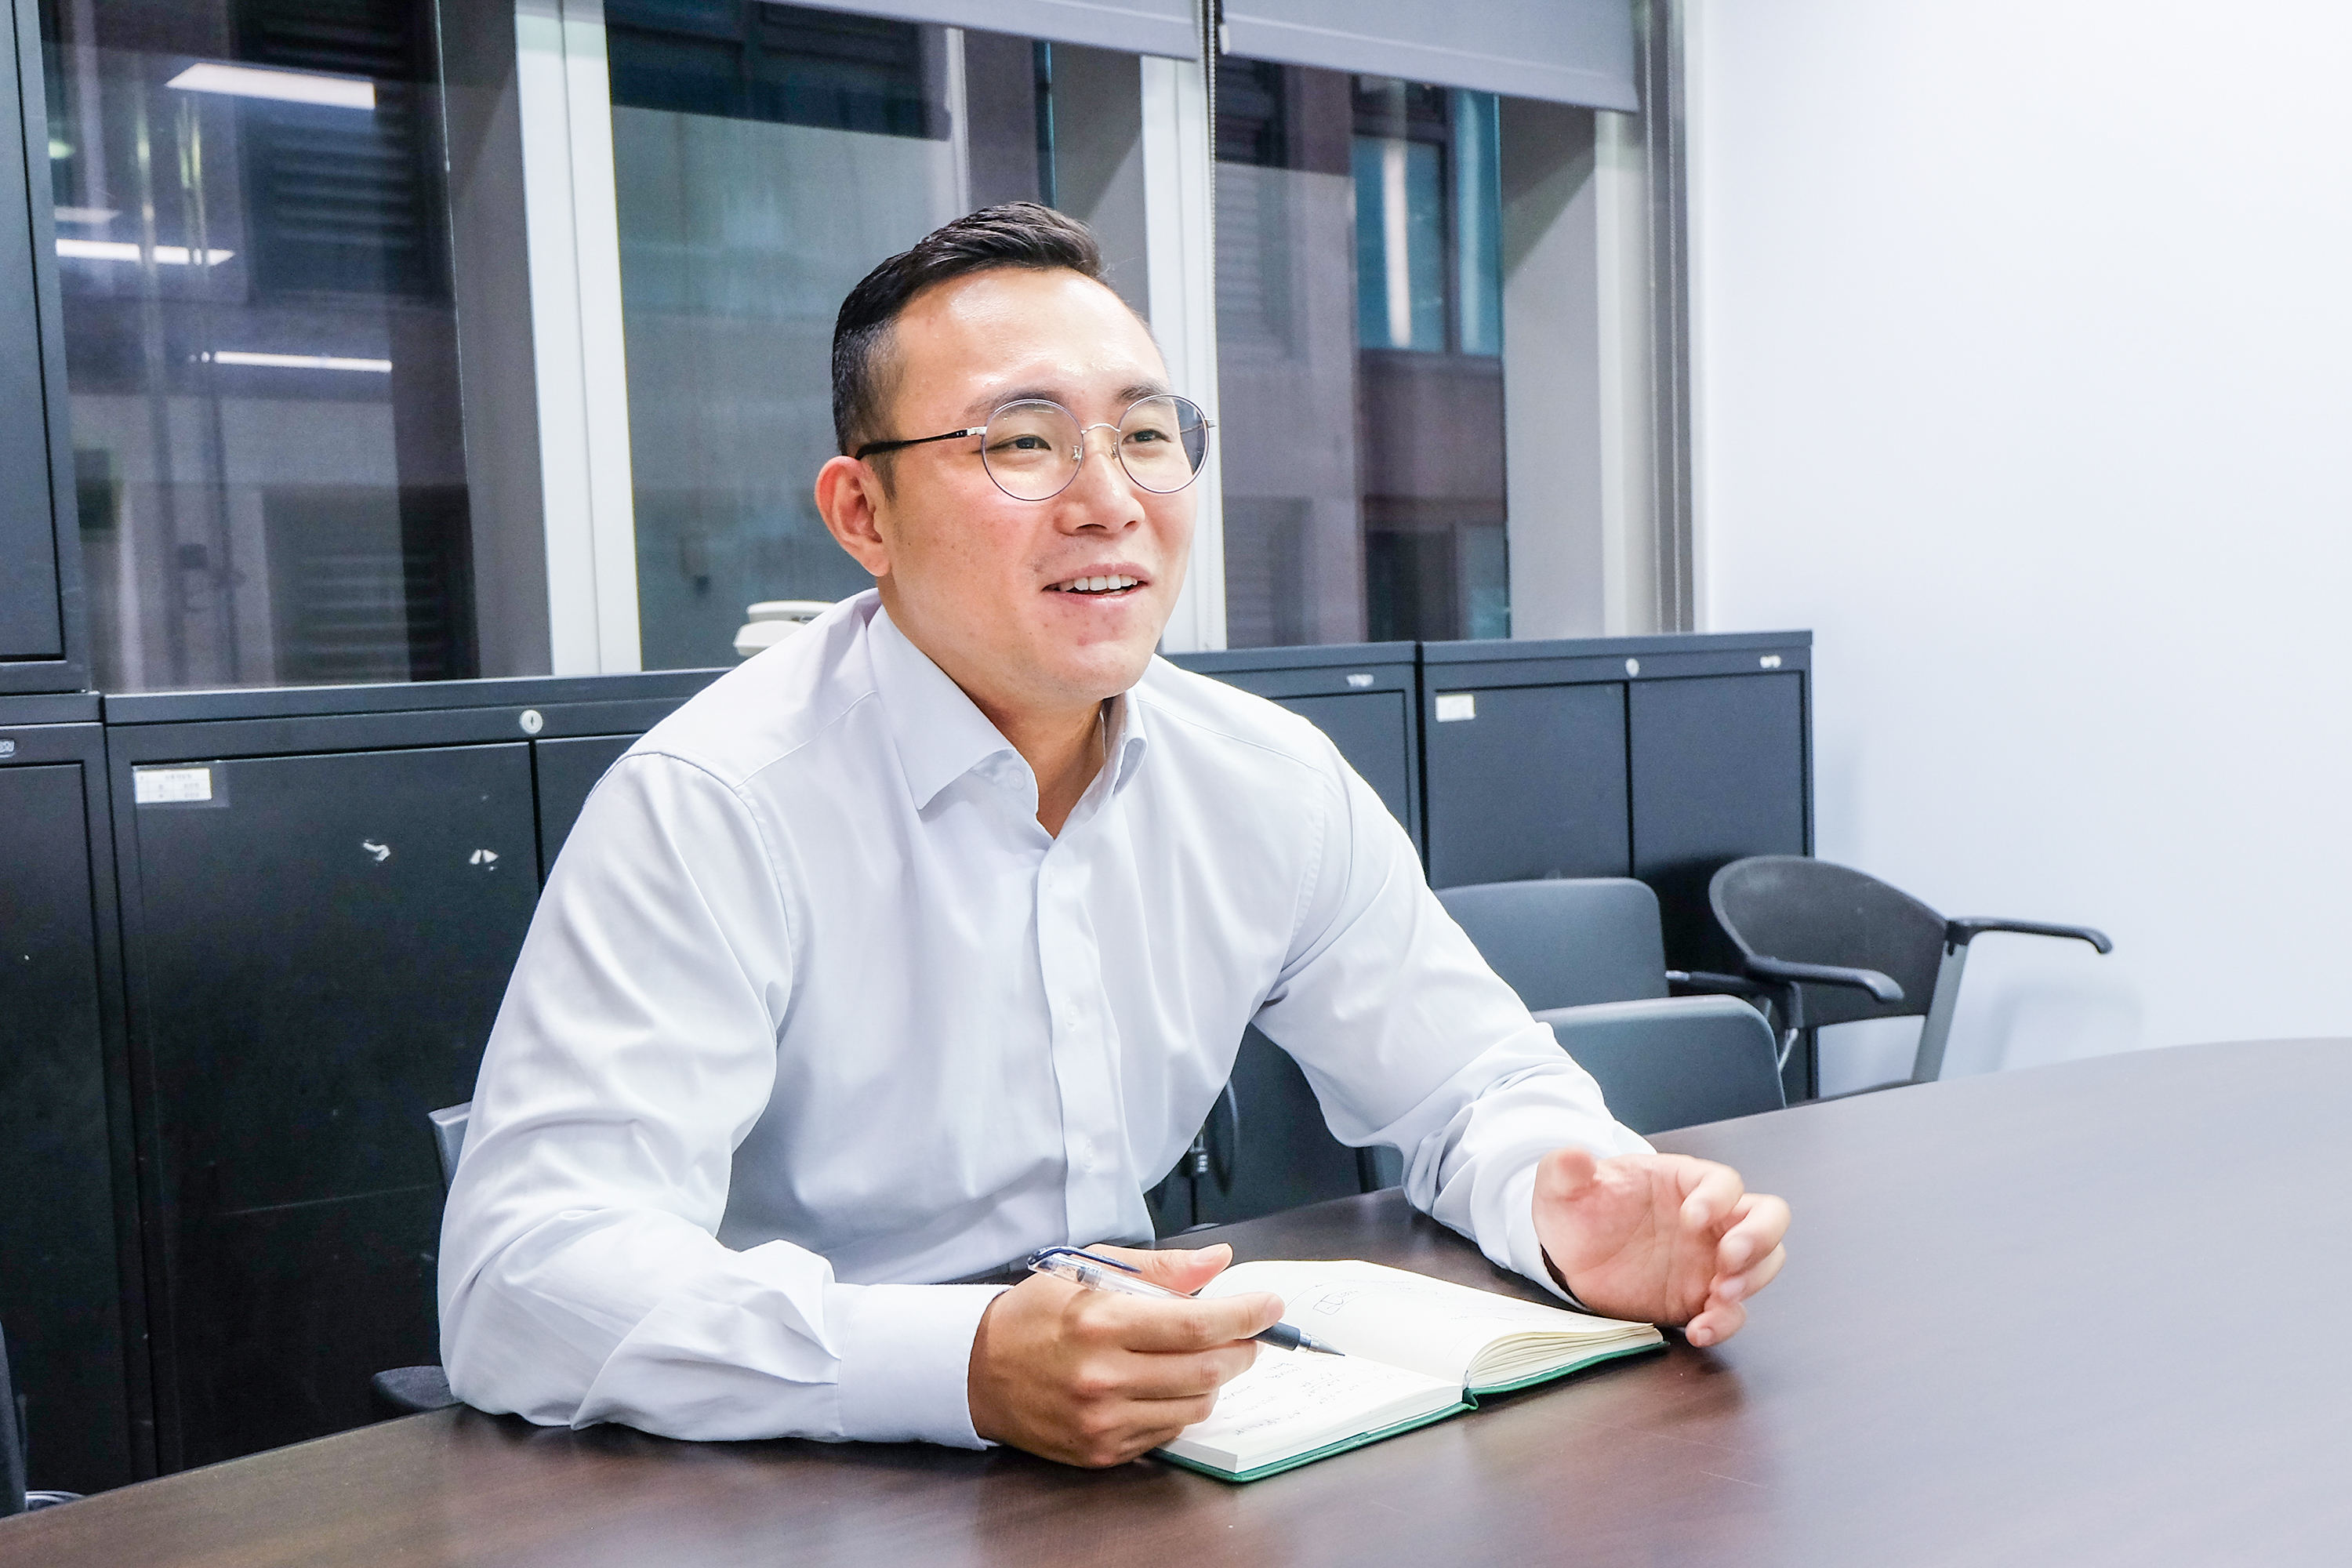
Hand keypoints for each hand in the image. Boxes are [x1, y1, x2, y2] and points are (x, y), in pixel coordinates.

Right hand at [966, 1243, 1284, 1467]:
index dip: (1245, 1314)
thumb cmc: (1034, 1315)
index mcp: (1102, 1322)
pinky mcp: (1101, 1451)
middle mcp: (1104, 1376)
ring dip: (1212, 1380)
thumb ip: (1158, 1269)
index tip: (1270, 1305)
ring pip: (1194, 1406)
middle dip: (1241, 1349)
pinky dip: (1180, 1407)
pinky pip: (1167, 1432)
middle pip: (1206, 1370)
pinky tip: (1163, 1385)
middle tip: (1246, 1334)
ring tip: (1199, 1359)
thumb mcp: (1087, 1272)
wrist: (975, 1370)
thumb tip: (1217, 1262)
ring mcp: (1103, 1420)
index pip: (1197, 1325)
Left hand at [1532, 1148, 1788, 1347]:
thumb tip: (1572, 1154)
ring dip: (1752, 1279)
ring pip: (1764, 1262)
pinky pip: (1732, 1311)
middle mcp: (1711, 1220)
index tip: (1692, 1218)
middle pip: (1767, 1217)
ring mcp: (1711, 1260)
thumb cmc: (1578, 1213)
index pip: (1724, 1182)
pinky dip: (1725, 1322)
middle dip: (1758, 1237)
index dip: (1717, 1198)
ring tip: (1719, 1295)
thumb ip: (1565, 1170)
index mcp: (1684, 1183)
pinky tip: (1699, 1330)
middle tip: (1729, 1259)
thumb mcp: (1562, 1189)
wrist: (1570, 1258)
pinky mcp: (1701, 1298)